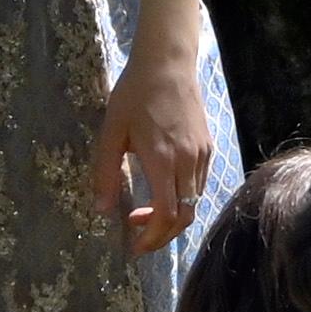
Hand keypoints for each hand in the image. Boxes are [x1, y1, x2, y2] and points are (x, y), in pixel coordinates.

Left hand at [91, 45, 221, 250]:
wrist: (168, 64)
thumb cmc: (134, 94)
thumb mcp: (111, 133)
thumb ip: (106, 173)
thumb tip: (102, 210)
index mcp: (162, 160)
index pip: (164, 214)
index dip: (150, 237)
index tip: (133, 247)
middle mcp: (187, 162)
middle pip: (183, 217)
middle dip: (162, 236)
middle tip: (139, 239)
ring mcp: (201, 156)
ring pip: (194, 203)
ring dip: (171, 218)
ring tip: (144, 215)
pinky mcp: (207, 148)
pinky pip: (200, 186)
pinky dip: (182, 201)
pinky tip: (163, 193)